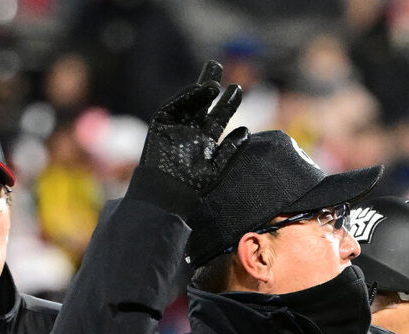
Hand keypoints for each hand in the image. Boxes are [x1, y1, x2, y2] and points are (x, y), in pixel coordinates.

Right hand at [140, 60, 248, 195]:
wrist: (165, 194)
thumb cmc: (191, 187)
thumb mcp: (216, 168)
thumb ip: (230, 149)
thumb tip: (247, 130)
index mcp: (206, 140)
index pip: (218, 117)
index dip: (227, 103)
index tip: (236, 89)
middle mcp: (192, 130)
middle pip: (202, 103)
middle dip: (210, 85)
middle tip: (218, 65)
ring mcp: (176, 127)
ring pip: (189, 102)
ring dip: (198, 90)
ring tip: (212, 81)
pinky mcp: (161, 125)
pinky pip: (173, 107)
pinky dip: (184, 99)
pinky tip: (196, 91)